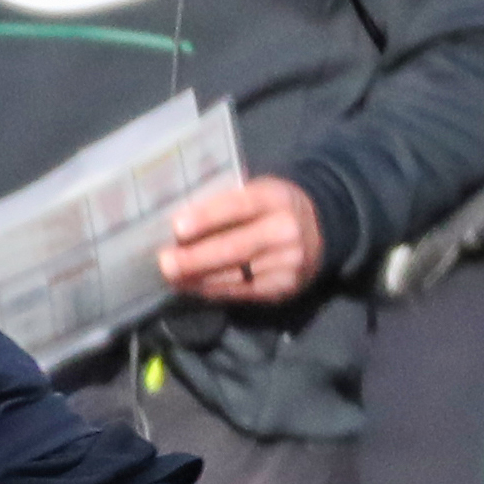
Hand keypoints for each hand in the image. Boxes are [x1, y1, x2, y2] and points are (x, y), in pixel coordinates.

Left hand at [158, 176, 324, 305]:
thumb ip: (223, 202)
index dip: (207, 217)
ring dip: (197, 278)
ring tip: (171, 277)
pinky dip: (212, 290)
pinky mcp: (284, 286)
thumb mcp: (256, 192)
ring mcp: (289, 261)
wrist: (318, 230)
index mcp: (275, 198)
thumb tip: (175, 222)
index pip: (239, 206)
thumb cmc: (269, 208)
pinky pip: (242, 292)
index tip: (177, 228)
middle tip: (165, 262)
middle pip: (236, 247)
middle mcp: (286, 230)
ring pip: (236, 274)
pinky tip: (191, 287)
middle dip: (196, 258)